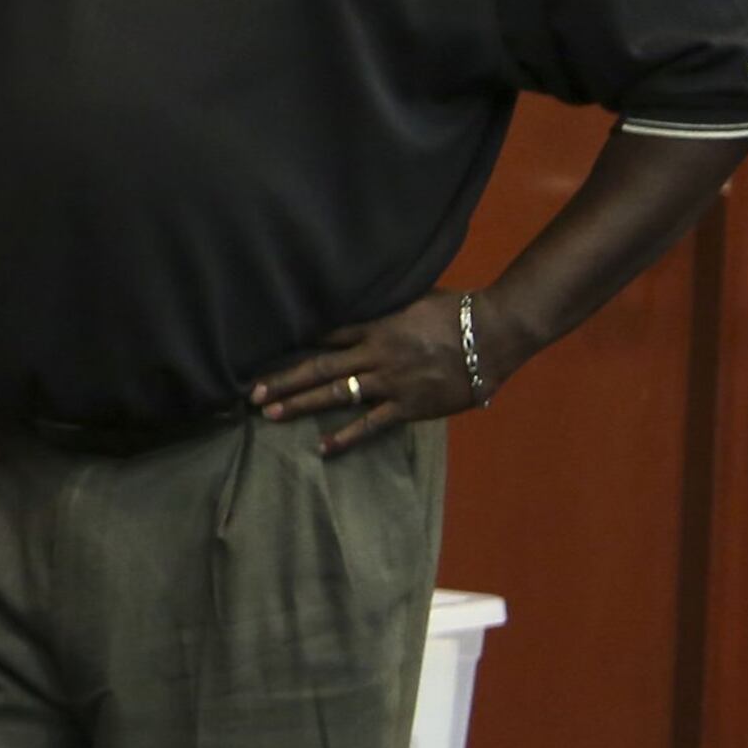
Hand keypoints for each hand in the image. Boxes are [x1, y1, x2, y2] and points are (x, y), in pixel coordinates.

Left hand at [249, 291, 490, 452]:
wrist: (495, 333)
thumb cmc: (458, 311)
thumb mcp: (413, 299)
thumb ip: (385, 307)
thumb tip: (362, 301)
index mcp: (375, 326)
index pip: (325, 336)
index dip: (294, 346)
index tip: (264, 354)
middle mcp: (376, 353)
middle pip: (320, 366)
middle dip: (284, 380)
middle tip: (252, 394)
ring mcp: (391, 381)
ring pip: (337, 393)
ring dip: (302, 404)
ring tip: (270, 415)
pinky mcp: (409, 405)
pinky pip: (371, 423)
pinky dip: (346, 437)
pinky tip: (322, 448)